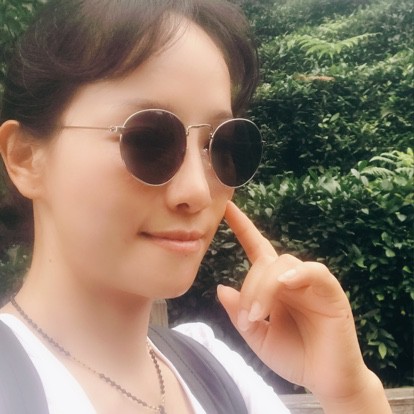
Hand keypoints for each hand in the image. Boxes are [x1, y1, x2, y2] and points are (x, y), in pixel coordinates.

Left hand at [217, 201, 390, 411]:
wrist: (325, 380)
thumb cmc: (293, 356)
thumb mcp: (258, 337)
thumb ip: (240, 314)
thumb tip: (220, 288)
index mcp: (274, 285)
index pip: (257, 248)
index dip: (243, 227)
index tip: (227, 208)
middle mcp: (291, 278)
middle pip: (265, 262)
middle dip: (251, 288)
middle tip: (248, 318)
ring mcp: (311, 283)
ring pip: (284, 264)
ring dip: (266, 288)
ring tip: (260, 316)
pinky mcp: (330, 291)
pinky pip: (313, 271)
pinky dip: (297, 275)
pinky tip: (285, 285)